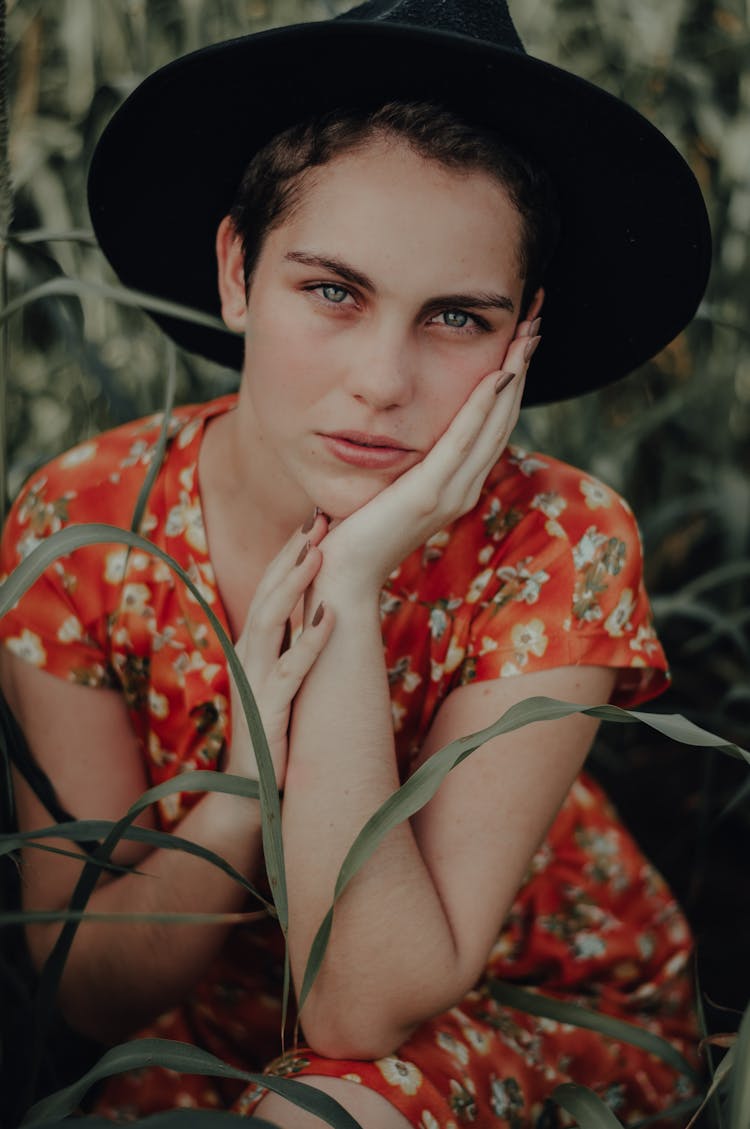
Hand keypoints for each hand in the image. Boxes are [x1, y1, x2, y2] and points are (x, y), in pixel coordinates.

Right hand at [225, 518, 333, 788]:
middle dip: (292, 554)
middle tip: (318, 519)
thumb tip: (323, 610)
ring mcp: (255, 680)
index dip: (289, 554)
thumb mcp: (283, 680)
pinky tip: (330, 616)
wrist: (248, 790)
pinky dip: (312, 640)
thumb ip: (294, 647)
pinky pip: (291, 668)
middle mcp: (249, 656)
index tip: (314, 521)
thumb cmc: (273, 732)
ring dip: (295, 583)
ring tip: (317, 551)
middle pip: (268, 593)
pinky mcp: (268, 708)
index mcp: (253, 646)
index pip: (270, 589)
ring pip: (272, 620)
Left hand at [319, 316, 540, 594]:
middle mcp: (463, 487)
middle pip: (503, 416)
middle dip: (521, 365)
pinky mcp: (430, 495)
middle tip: (536, 316)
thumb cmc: (354, 532)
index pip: (492, 423)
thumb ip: (401, 460)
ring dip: (513, 375)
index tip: (519, 335)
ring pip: (494, 424)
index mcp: (456, 484)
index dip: (510, 377)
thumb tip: (393, 426)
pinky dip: (483, 406)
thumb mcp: (385, 486)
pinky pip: (463, 441)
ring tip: (528, 332)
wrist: (341, 577)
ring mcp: (451, 493)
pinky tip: (497, 373)